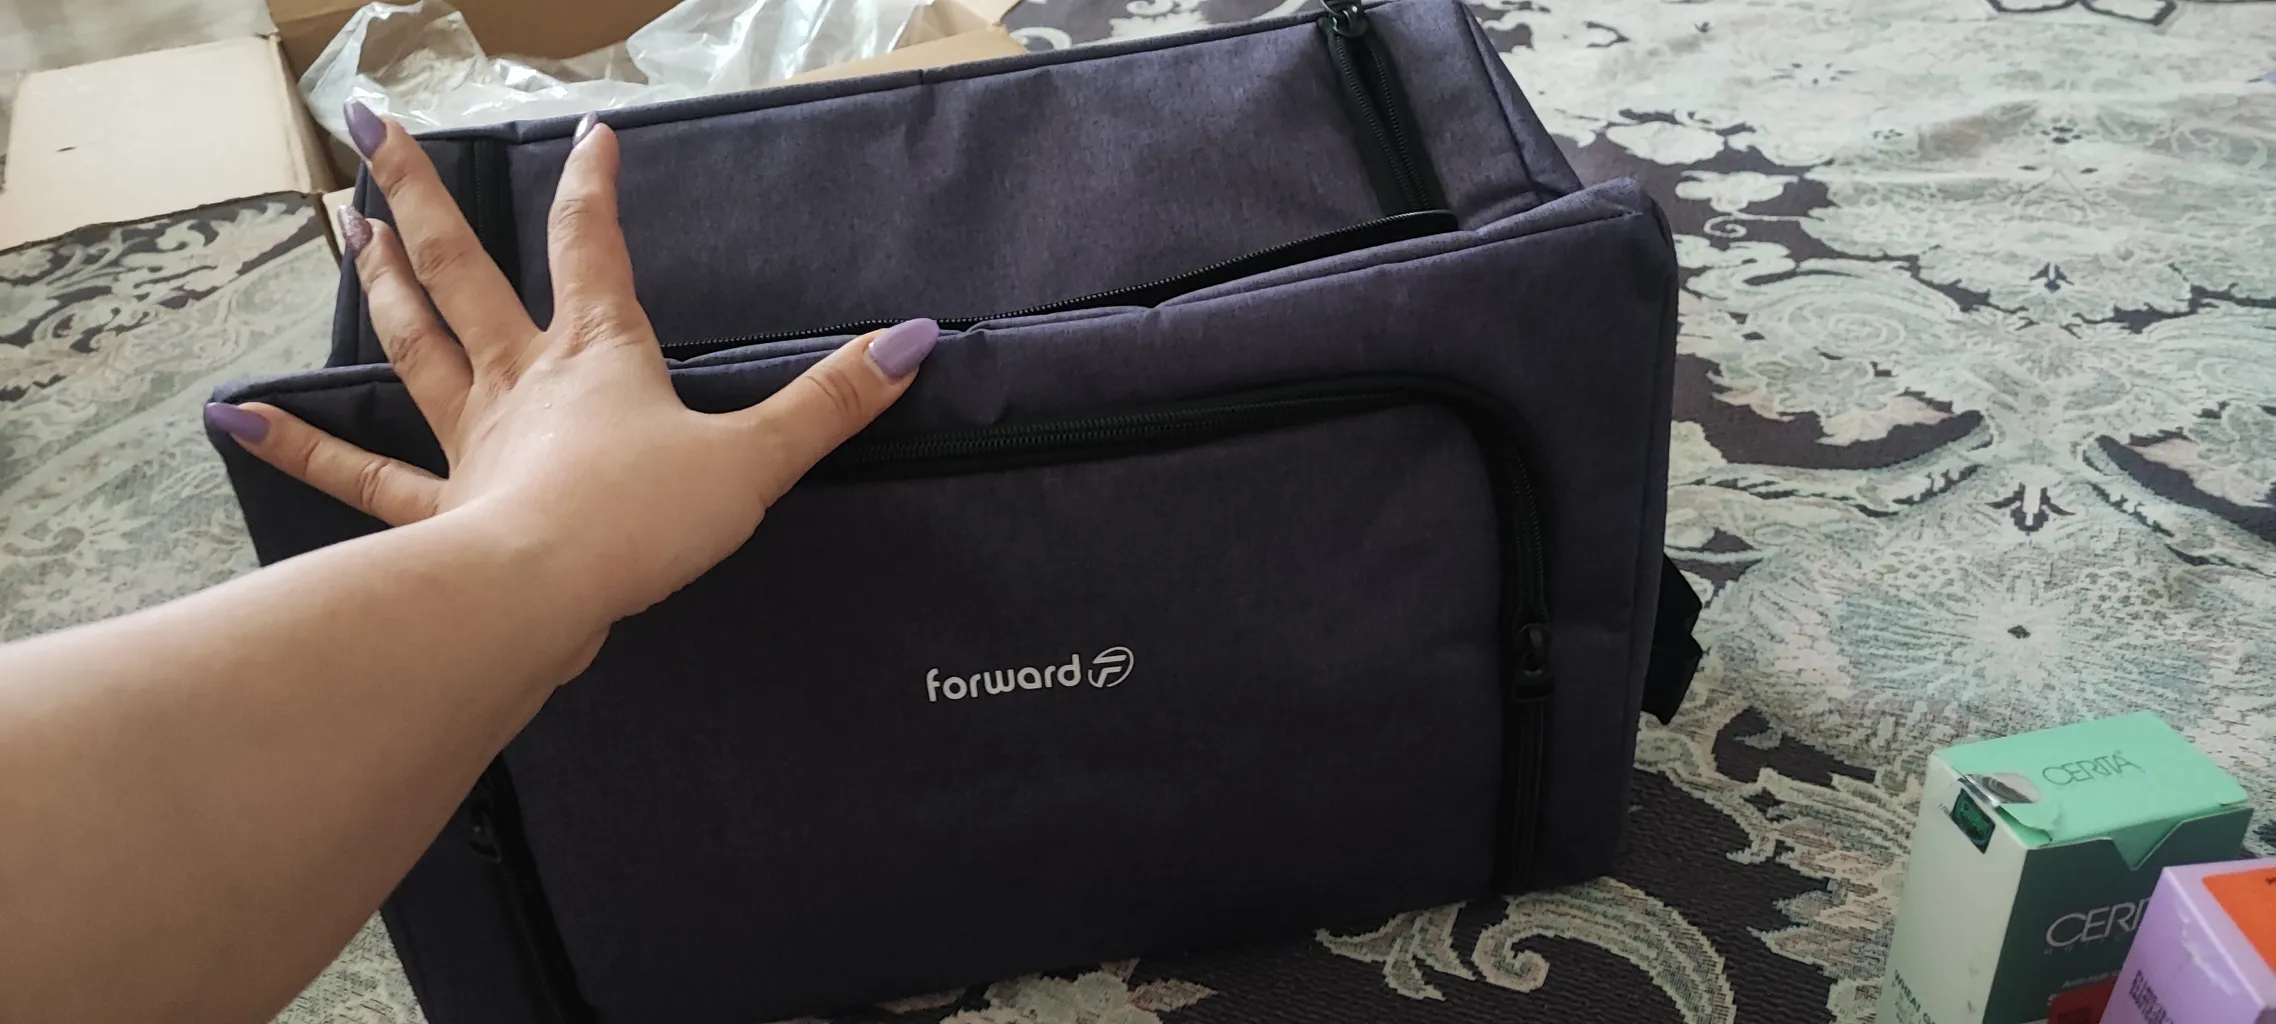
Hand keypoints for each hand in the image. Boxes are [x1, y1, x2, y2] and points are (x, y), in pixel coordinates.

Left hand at [205, 107, 937, 626]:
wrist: (542, 596)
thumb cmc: (641, 521)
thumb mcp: (756, 457)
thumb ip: (831, 402)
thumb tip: (913, 341)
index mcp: (597, 357)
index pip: (592, 249)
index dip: (593, 190)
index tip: (591, 136)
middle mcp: (521, 380)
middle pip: (464, 271)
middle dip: (423, 195)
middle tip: (376, 129)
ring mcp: (469, 439)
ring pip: (414, 345)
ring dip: (379, 285)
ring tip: (348, 230)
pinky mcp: (437, 506)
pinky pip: (360, 472)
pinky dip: (300, 446)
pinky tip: (237, 419)